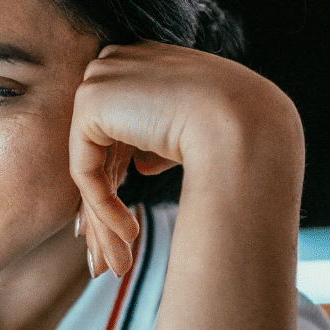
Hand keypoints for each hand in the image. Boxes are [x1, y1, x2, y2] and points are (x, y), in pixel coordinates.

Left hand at [68, 40, 302, 276]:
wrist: (244, 122)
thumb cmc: (236, 131)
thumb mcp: (191, 138)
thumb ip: (160, 145)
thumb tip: (141, 164)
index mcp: (143, 65)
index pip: (115, 131)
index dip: (114, 183)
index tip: (118, 229)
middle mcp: (117, 65)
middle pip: (98, 152)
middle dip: (102, 212)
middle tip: (106, 259)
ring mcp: (100, 80)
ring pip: (90, 167)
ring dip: (104, 222)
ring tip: (118, 265)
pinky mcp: (90, 103)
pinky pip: (85, 169)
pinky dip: (103, 208)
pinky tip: (129, 237)